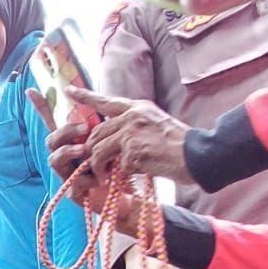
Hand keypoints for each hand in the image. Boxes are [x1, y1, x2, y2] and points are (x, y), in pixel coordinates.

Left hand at [67, 86, 191, 184]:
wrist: (198, 155)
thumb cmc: (178, 144)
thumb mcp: (155, 124)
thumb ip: (133, 126)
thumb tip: (112, 138)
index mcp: (138, 108)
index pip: (106, 101)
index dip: (85, 96)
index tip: (69, 90)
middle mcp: (132, 116)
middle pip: (96, 133)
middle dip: (91, 152)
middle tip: (95, 166)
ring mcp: (131, 133)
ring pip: (99, 151)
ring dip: (99, 167)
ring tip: (105, 177)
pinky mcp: (133, 151)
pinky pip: (117, 166)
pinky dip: (122, 175)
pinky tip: (136, 175)